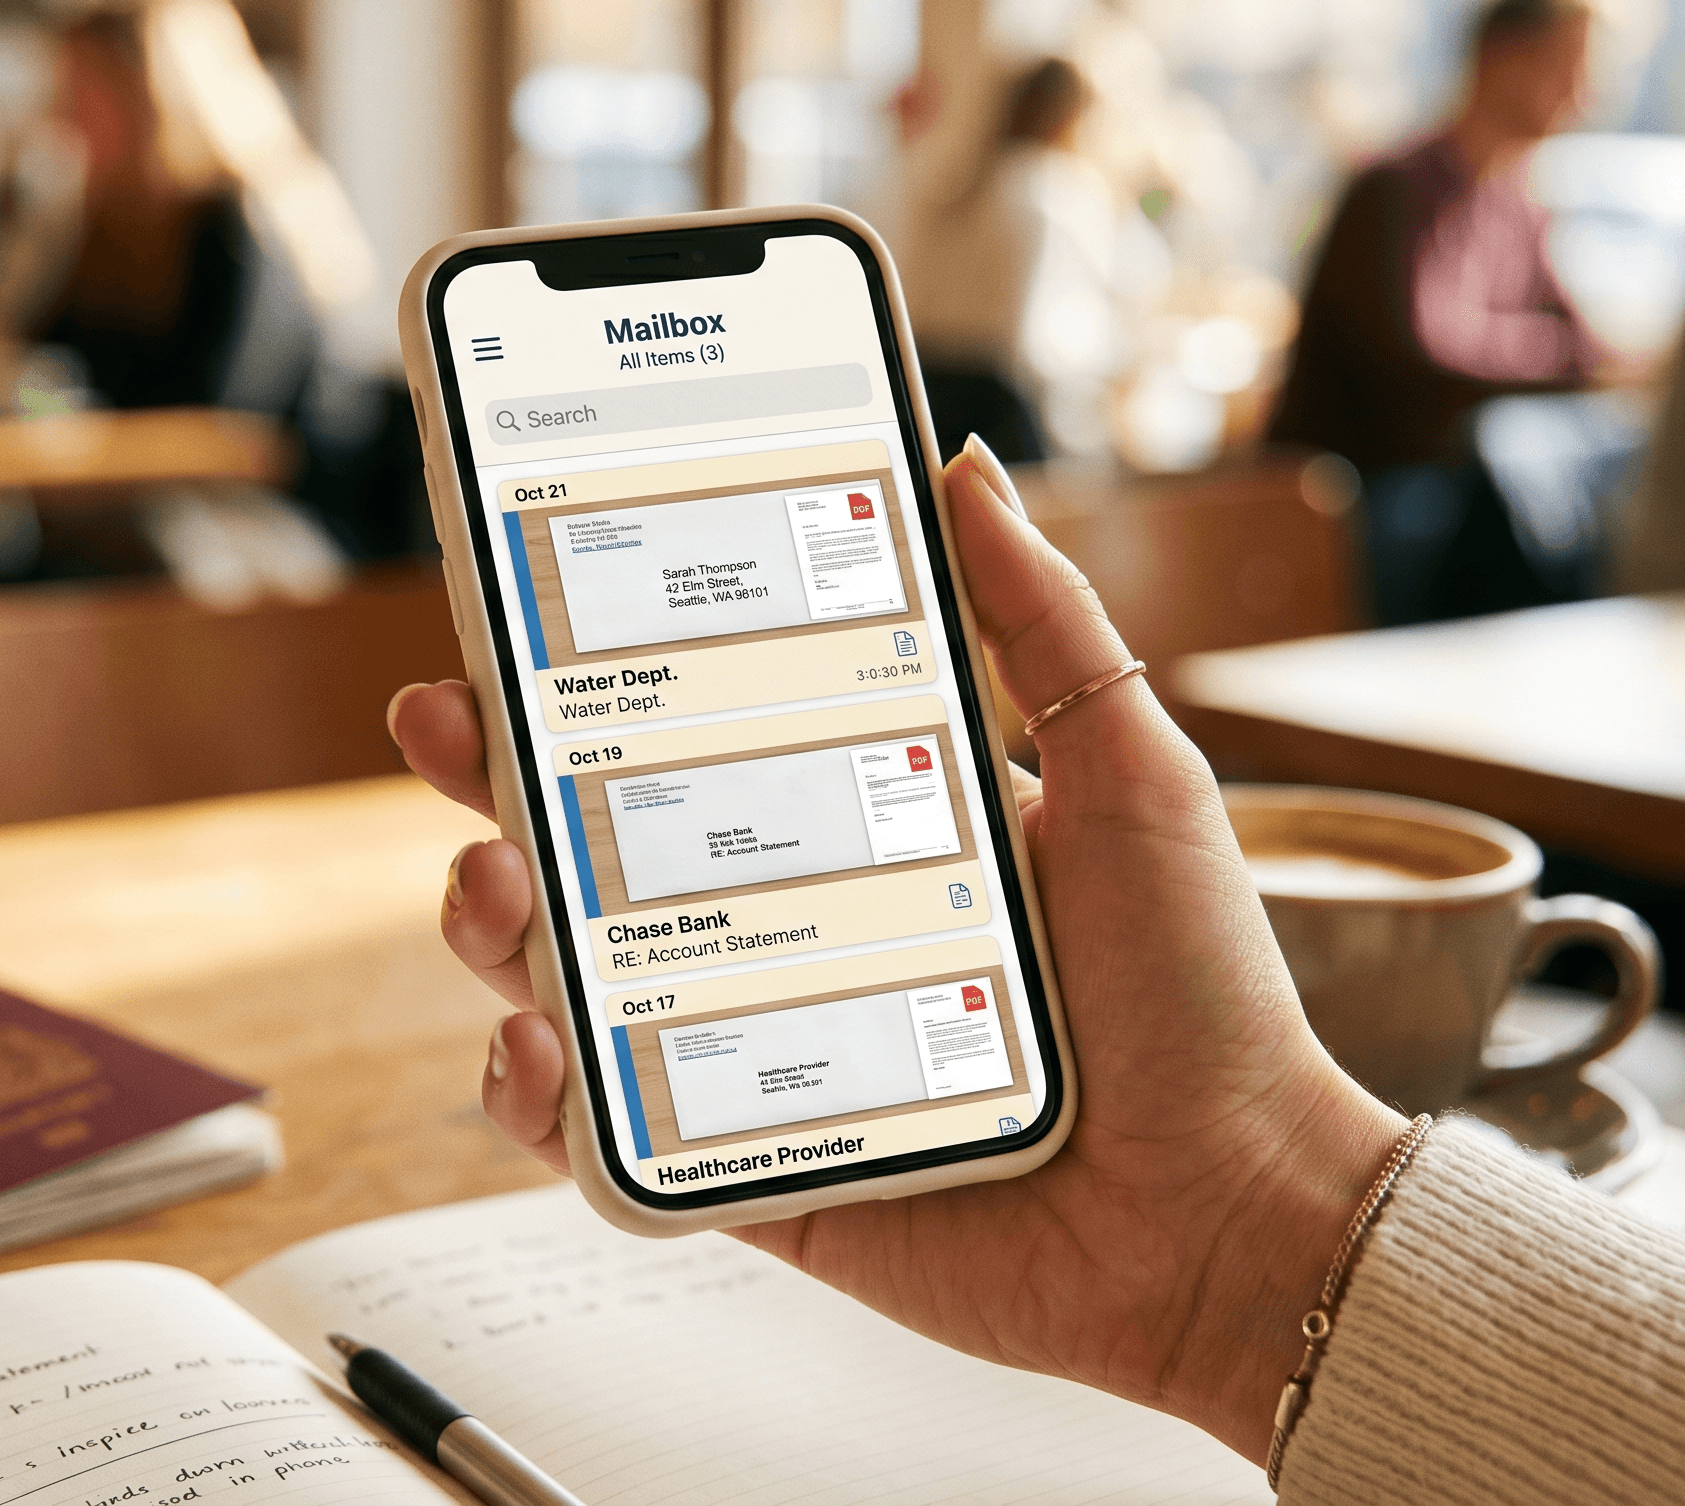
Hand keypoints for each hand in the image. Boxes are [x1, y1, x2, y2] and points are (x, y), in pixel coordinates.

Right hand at [387, 436, 1403, 1462]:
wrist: (1231, 1218)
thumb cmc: (1200, 997)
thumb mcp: (1132, 775)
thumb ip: (1044, 624)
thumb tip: (960, 466)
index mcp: (865, 822)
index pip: (694, 729)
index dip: (589, 674)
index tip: (512, 614)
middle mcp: (792, 929)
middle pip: (595, 839)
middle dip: (496, 775)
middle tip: (453, 728)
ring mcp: (758, 1054)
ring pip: (573, 975)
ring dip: (498, 919)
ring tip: (501, 887)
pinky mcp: (752, 1175)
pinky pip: (605, 1137)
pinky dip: (538, 1097)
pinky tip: (537, 1045)